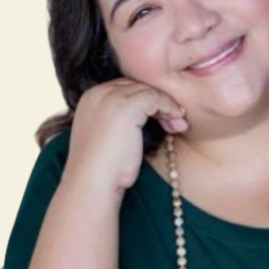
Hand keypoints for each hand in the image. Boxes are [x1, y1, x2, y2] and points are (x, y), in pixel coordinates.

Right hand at [63, 78, 187, 197]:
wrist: (92, 182)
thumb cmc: (101, 169)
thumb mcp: (105, 137)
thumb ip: (116, 122)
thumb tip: (139, 121)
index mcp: (90, 99)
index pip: (124, 88)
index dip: (146, 102)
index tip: (161, 118)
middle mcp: (98, 93)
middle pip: (137, 86)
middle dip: (157, 102)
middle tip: (175, 122)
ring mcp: (111, 98)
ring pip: (148, 91)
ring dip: (167, 106)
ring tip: (178, 126)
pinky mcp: (126, 106)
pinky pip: (155, 98)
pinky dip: (169, 108)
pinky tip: (176, 124)